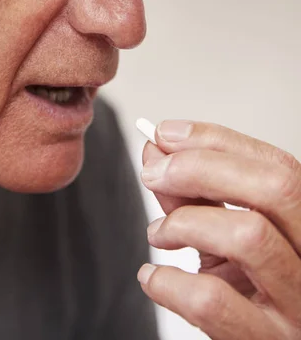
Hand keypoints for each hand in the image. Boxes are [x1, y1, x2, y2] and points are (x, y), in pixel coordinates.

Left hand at [137, 121, 300, 338]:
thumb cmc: (248, 287)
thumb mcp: (228, 235)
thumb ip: (196, 194)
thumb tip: (158, 152)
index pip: (277, 165)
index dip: (216, 140)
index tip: (166, 134)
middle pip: (274, 188)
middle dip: (201, 168)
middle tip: (154, 172)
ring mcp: (298, 306)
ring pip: (249, 236)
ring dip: (185, 222)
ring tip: (159, 232)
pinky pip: (214, 303)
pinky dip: (169, 282)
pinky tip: (153, 277)